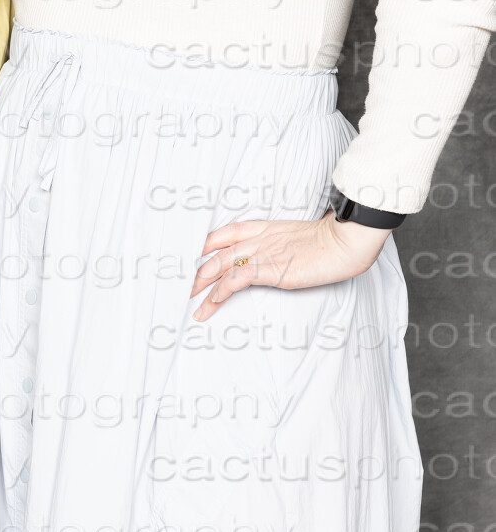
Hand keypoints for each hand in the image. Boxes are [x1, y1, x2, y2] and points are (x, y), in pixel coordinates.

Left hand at [189, 210, 390, 320]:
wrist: (347, 240)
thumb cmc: (332, 242)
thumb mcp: (299, 240)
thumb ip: (282, 245)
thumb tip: (277, 256)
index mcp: (265, 228)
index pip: (225, 233)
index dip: (206, 245)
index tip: (194, 257)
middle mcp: (259, 238)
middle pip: (216, 251)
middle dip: (198, 269)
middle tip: (185, 285)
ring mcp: (263, 253)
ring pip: (220, 266)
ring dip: (202, 285)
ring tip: (192, 302)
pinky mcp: (270, 269)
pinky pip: (235, 280)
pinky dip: (219, 293)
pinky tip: (210, 304)